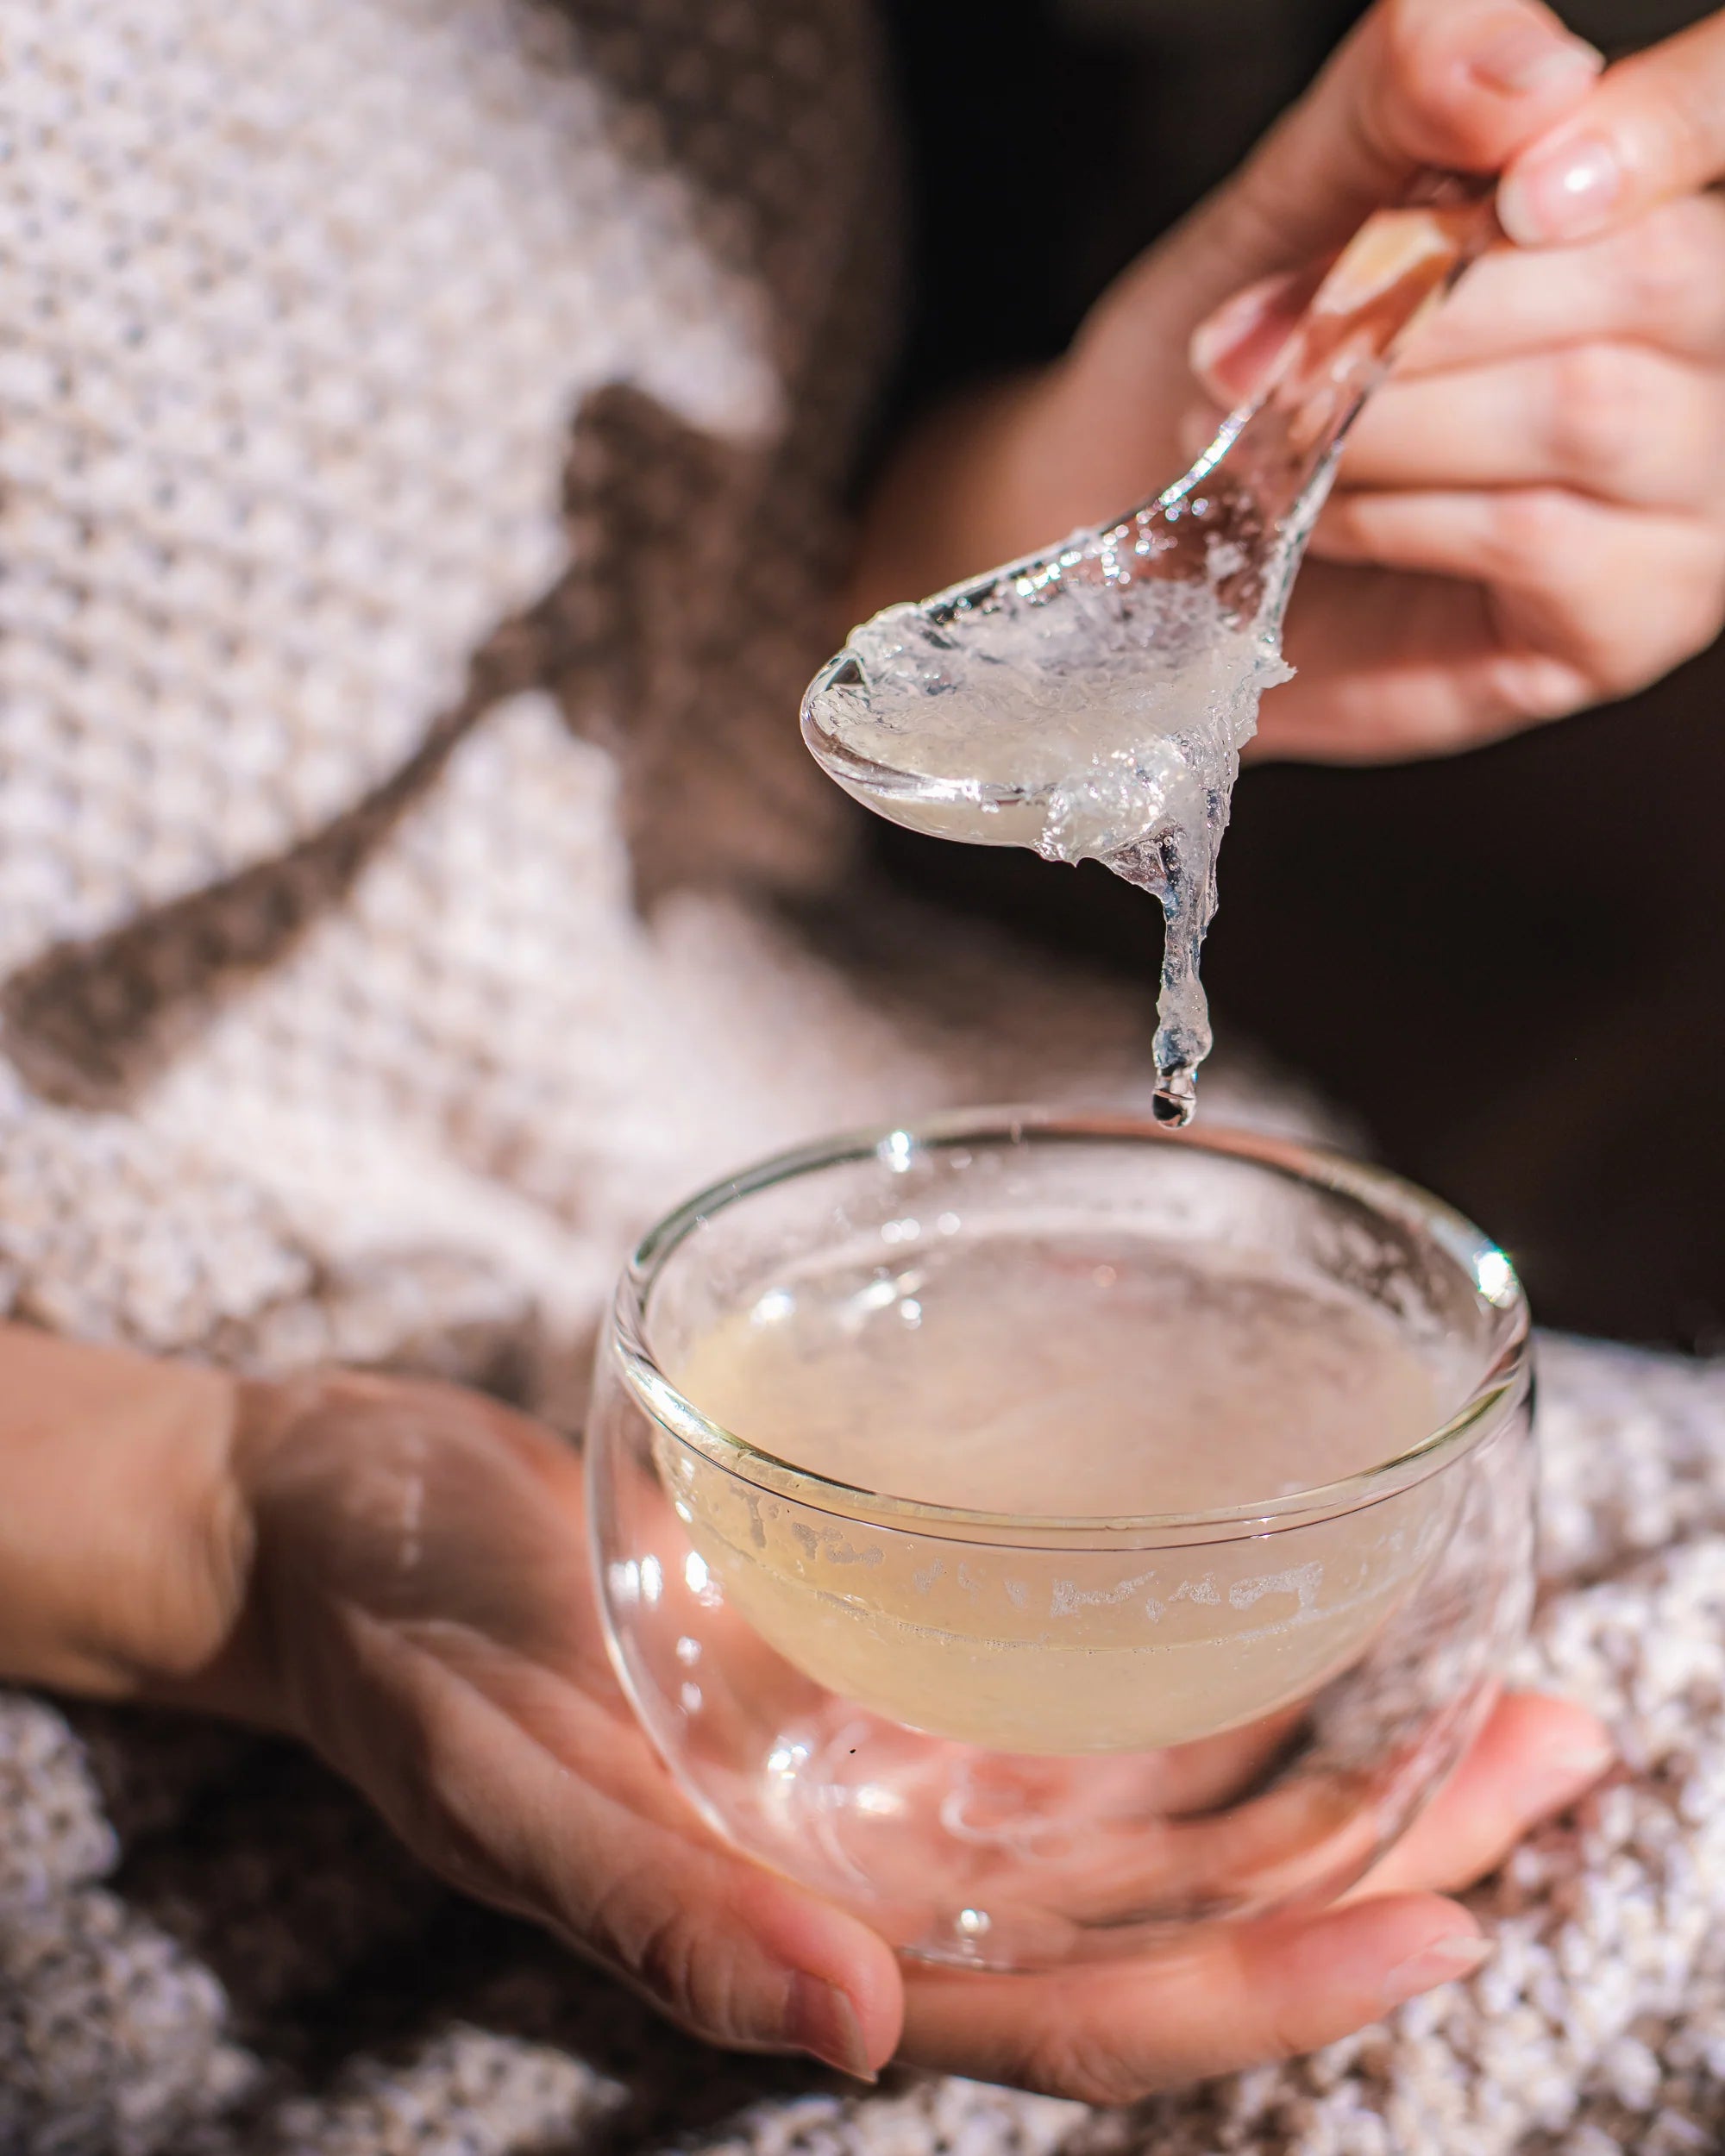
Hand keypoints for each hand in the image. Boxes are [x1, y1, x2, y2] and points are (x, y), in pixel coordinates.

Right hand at [177, 1368, 1610, 2096]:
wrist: (341, 1522)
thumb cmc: (395, 1646)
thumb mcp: (491, 1771)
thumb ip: (650, 1905)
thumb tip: (846, 2031)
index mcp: (811, 1923)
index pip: (1087, 1997)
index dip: (1270, 1981)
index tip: (1449, 1913)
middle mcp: (887, 1858)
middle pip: (1169, 1893)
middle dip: (1374, 1846)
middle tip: (1555, 1741)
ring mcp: (893, 1758)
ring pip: (1151, 1794)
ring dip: (1328, 1754)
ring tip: (1498, 1681)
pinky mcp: (878, 1651)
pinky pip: (1071, 1680)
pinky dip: (1203, 1662)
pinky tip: (1306, 1610)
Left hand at [850, 0, 1724, 762]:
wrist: (1147, 513)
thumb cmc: (1247, 347)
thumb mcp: (1306, 184)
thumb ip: (1416, 90)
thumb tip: (1537, 75)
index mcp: (1656, 196)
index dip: (1668, 125)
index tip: (1520, 187)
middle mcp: (1711, 340)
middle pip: (1660, 275)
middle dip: (1433, 302)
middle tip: (1264, 342)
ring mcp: (1691, 488)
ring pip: (1586, 412)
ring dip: (1383, 418)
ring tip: (1263, 431)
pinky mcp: (1628, 617)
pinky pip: (1531, 537)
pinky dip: (1389, 515)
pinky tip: (1316, 518)